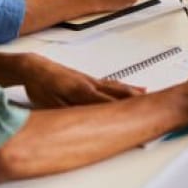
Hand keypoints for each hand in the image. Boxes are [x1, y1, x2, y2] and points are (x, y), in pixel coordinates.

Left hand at [21, 54, 144, 107]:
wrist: (33, 68)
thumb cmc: (40, 86)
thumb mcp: (51, 105)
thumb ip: (72, 112)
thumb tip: (86, 119)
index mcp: (82, 92)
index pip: (108, 103)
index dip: (123, 112)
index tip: (136, 118)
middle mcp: (90, 84)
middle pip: (118, 93)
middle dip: (136, 101)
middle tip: (153, 106)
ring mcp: (91, 81)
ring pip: (117, 87)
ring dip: (133, 92)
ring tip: (148, 96)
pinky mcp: (89, 79)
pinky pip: (111, 84)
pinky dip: (125, 87)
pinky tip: (133, 89)